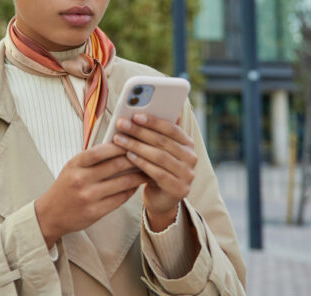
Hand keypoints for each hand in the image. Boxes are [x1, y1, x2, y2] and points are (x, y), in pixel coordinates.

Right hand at [34, 143, 148, 247]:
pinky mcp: (96, 212)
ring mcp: (89, 196)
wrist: (50, 214)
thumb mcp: (73, 167)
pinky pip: (120, 198)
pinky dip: (131, 190)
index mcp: (75, 164)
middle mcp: (81, 179)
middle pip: (115, 165)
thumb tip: (118, 146)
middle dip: (134, 158)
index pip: (100, 151)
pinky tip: (136, 185)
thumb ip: (92, 158)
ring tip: (148, 170)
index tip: (133, 140)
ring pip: (122, 183)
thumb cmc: (65, 187)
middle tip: (148, 154)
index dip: (119, 145)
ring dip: (138, 176)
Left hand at [112, 113, 196, 231]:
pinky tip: (128, 156)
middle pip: (163, 141)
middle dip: (140, 131)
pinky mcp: (179, 189)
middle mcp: (191, 158)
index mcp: (188, 144)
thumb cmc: (156, 169)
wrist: (161, 200)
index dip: (153, 121)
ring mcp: (187, 175)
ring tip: (119, 139)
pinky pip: (158, 173)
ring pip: (159, 156)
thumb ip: (154, 134)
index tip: (135, 115)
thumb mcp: (157, 151)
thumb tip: (138, 111)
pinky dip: (142, 163)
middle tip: (121, 124)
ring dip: (137, 146)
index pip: (172, 128)